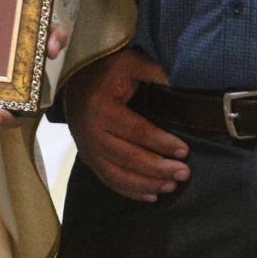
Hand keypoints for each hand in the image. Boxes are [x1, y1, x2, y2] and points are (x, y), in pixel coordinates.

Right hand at [63, 48, 189, 201]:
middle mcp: (89, 131)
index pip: (137, 131)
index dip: (162, 143)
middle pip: (128, 157)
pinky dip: (129, 191)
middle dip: (159, 168)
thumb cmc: (106, 69)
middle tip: (184, 173)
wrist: (72, 77)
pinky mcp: (86, 156)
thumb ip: (154, 71)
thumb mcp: (129, 62)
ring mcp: (85, 147)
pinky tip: (151, 195)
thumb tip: (181, 84)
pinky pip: (108, 179)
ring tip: (171, 185)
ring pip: (118, 174)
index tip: (185, 151)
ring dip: (147, 183)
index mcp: (100, 107)